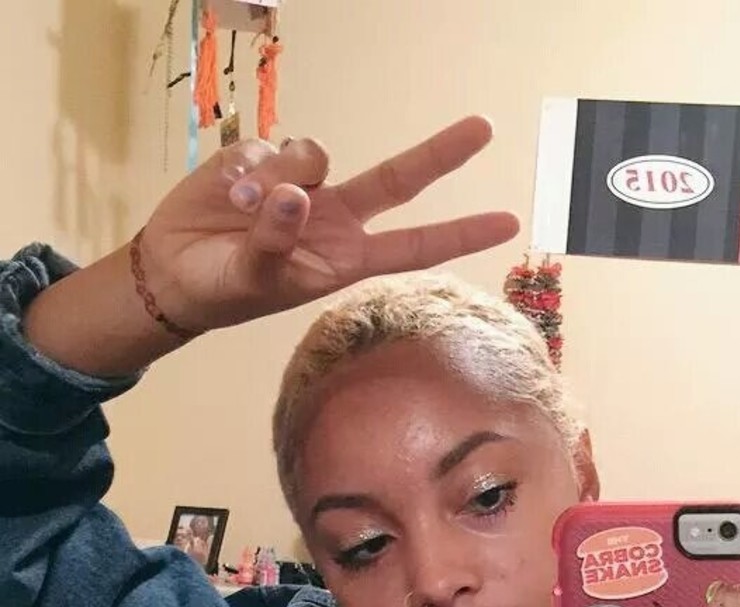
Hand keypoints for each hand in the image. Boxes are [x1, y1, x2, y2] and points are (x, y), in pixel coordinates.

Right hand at [140, 116, 517, 331]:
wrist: (173, 270)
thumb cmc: (223, 289)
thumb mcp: (251, 280)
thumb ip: (273, 242)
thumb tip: (293, 197)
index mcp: (346, 259)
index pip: (414, 245)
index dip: (461, 233)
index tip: (509, 223)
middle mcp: (336, 218)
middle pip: (398, 178)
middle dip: (441, 153)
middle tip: (485, 127)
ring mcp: (303, 184)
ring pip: (316, 154)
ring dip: (278, 175)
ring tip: (240, 210)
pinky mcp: (266, 159)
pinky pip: (269, 145)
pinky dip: (245, 168)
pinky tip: (227, 194)